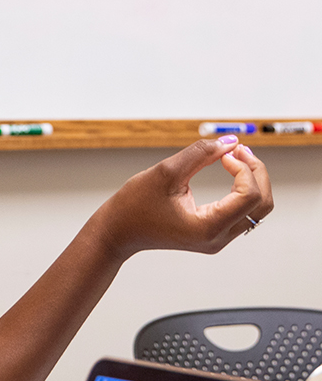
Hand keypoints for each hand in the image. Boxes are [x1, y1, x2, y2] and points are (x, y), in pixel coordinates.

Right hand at [95, 137, 272, 259]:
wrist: (117, 231)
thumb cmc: (134, 206)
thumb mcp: (165, 172)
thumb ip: (200, 154)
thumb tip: (230, 142)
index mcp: (207, 228)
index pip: (249, 195)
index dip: (243, 168)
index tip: (223, 153)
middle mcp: (218, 238)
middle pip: (262, 204)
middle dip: (255, 172)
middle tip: (237, 150)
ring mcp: (217, 238)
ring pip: (256, 208)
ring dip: (251, 179)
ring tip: (234, 157)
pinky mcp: (214, 234)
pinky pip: (243, 210)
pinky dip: (242, 188)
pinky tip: (230, 170)